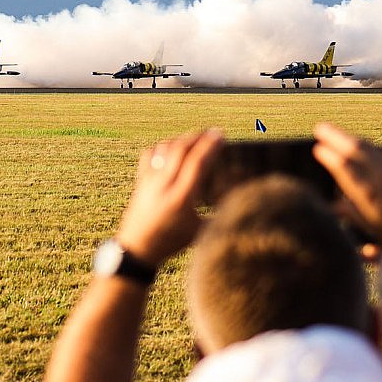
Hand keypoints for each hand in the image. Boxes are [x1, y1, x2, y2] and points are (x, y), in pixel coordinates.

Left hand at [113, 130, 222, 266]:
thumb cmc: (171, 242)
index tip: (221, 136)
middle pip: (181, 149)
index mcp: (181, 198)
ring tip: (197, 137)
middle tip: (213, 132)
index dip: (210, 146)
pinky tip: (173, 147)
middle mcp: (163, 186)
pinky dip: (164, 146)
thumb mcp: (200, 231)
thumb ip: (219, 216)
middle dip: (199, 137)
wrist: (138, 249)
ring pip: (166, 148)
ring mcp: (150, 181)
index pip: (197, 163)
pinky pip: (151, 154)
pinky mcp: (141, 180)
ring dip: (183, 139)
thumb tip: (243, 202)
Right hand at [312, 123, 381, 243]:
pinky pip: (378, 150)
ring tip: (331, 131)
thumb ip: (350, 212)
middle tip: (319, 128)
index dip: (329, 156)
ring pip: (368, 147)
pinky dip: (363, 144)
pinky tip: (355, 142)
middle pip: (356, 149)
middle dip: (335, 136)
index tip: (317, 149)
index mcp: (369, 195)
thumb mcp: (370, 225)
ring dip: (348, 137)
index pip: (345, 168)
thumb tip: (332, 204)